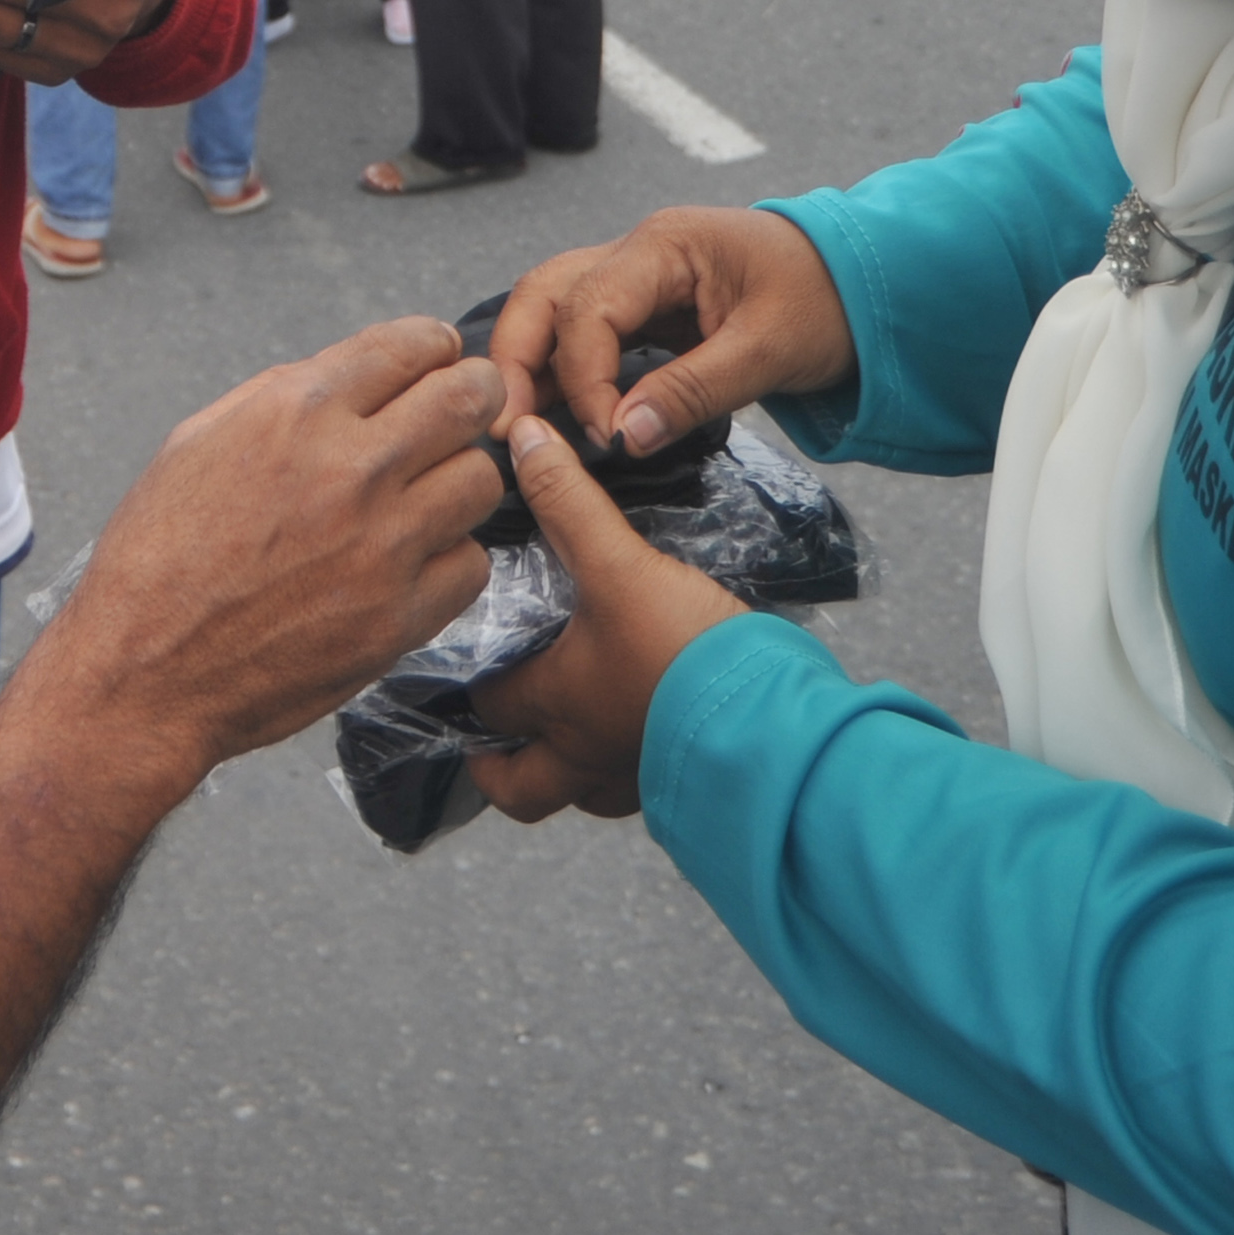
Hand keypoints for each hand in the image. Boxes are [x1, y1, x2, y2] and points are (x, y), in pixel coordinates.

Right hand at [36, 319, 504, 786]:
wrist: (146, 674)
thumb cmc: (159, 560)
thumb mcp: (196, 443)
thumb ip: (281, 398)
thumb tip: (353, 379)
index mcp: (294, 413)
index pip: (410, 345)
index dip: (435, 347)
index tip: (440, 359)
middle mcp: (349, 468)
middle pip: (469, 398)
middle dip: (475, 395)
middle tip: (467, 411)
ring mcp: (383, 545)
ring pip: (481, 481)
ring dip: (459, 481)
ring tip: (427, 498)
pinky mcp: (400, 617)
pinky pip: (471, 565)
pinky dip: (449, 561)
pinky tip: (411, 565)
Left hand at [466, 416, 749, 822]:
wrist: (771, 717)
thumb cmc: (683, 649)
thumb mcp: (620, 564)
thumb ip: (570, 502)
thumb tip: (525, 438)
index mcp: (557, 703)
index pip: (490, 704)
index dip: (471, 689)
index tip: (462, 674)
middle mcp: (585, 755)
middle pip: (520, 788)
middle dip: (499, 769)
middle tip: (490, 744)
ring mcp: (636, 778)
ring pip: (581, 795)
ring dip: (565, 774)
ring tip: (567, 741)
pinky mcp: (687, 785)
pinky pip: (640, 792)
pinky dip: (629, 770)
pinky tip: (643, 738)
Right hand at [486, 204, 851, 454]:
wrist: (866, 285)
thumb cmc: (825, 304)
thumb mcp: (768, 351)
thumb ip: (693, 391)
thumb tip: (622, 438)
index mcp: (664, 245)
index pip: (588, 309)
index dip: (583, 378)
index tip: (606, 437)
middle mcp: (636, 252)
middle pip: (543, 294)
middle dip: (517, 358)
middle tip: (509, 426)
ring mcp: (635, 277)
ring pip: (551, 309)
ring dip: (529, 364)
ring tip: (518, 425)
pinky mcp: (643, 307)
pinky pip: (582, 332)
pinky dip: (560, 370)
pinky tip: (552, 415)